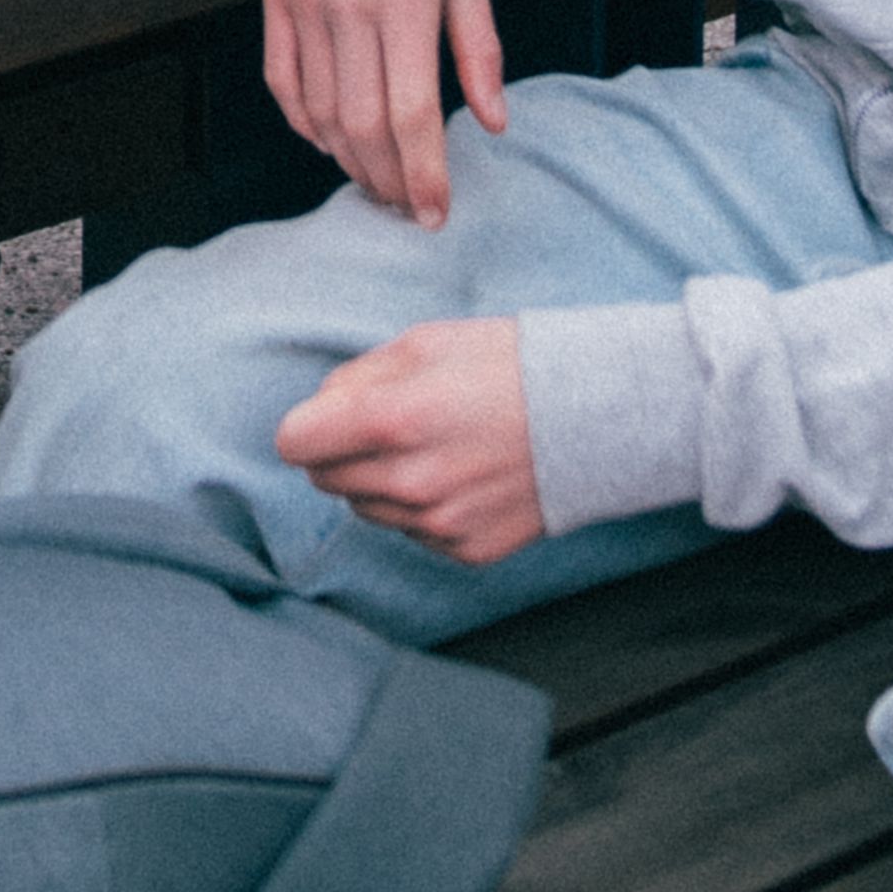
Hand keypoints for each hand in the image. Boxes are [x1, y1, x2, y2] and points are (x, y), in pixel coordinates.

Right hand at [258, 0, 505, 226]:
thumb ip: (478, 43)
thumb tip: (493, 121)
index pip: (411, 115)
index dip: (426, 176)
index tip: (439, 215)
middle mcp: (345, 5)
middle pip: (362, 127)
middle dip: (389, 182)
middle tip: (412, 210)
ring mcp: (302, 0)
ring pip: (319, 113)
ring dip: (349, 160)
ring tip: (379, 183)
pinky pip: (282, 79)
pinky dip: (304, 123)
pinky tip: (330, 140)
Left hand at [275, 320, 544, 563]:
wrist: (597, 415)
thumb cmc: (508, 365)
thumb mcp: (424, 342)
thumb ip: (355, 378)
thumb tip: (317, 412)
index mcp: (393, 420)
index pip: (295, 443)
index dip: (306, 425)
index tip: (329, 417)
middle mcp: (410, 481)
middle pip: (325, 479)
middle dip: (343, 451)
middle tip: (393, 424)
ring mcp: (439, 522)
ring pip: (366, 508)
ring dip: (382, 480)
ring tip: (435, 446)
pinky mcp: (466, 549)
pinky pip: (412, 532)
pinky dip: (422, 508)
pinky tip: (463, 475)